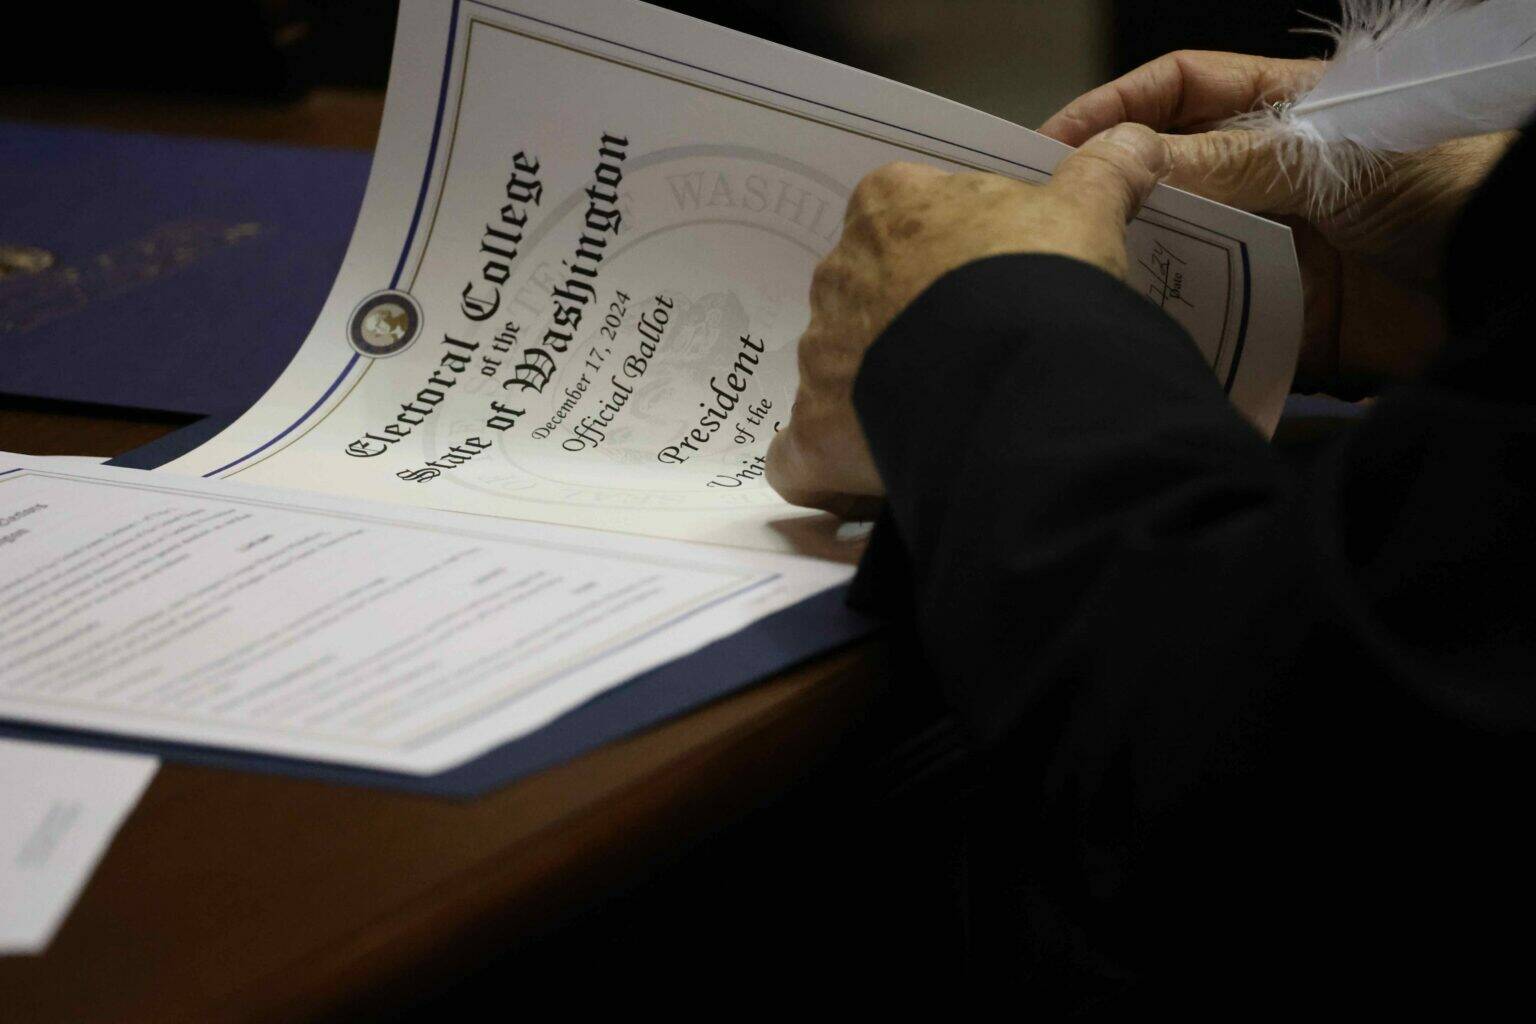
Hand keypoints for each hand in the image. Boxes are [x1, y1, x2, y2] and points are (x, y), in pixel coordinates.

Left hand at [766, 124, 1170, 513]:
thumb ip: (1101, 175)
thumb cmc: (1041, 280)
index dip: (942, 256)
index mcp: (889, 206)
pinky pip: (802, 456)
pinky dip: (827, 469)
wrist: (1016, 371)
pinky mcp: (816, 432)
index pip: (902, 220)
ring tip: (943, 419)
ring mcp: (819, 354)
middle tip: (969, 356)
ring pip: (837, 374)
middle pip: (866, 298)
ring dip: (876, 395)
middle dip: (907, 326)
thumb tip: (1136, 142)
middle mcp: (838, 273)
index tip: (983, 285)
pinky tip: (867, 480)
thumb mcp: (1085, 214)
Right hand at [1041, 50, 1512, 395]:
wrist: (1512, 281)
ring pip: (1180, 251)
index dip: (1111, 107)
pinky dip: (1181, 328)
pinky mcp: (1286, 316)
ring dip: (1138, 264)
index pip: (1177, 90)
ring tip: (1084, 280)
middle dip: (1109, 192)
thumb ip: (1229, 158)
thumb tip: (1129, 158)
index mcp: (1282, 111)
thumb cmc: (1452, 181)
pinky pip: (1217, 320)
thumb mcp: (1331, 151)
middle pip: (1165, 175)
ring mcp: (1276, 247)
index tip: (1051, 142)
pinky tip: (1143, 332)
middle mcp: (1269, 177)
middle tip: (1048, 217)